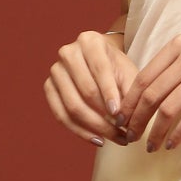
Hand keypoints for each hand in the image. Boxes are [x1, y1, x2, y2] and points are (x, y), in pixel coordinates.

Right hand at [45, 29, 135, 146]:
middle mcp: (68, 52)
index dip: (110, 94)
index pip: (100, 70)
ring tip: (115, 139)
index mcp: (90, 41)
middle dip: (106, 117)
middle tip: (124, 134)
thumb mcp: (129, 74)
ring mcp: (55, 70)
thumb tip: (125, 122)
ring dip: (95, 127)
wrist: (101, 62)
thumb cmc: (117, 68)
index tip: (120, 116)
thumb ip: (131, 93)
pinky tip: (97, 139)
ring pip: (72, 106)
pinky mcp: (49, 87)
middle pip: (85, 91)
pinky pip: (60, 114)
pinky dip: (79, 131)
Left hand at [116, 33, 180, 152]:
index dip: (130, 101)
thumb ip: (172, 66)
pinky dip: (179, 133)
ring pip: (170, 108)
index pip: (144, 76)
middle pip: (152, 94)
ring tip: (151, 146)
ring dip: (156, 131)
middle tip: (130, 136)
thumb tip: (145, 95)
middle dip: (138, 119)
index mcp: (177, 45)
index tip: (122, 118)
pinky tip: (172, 144)